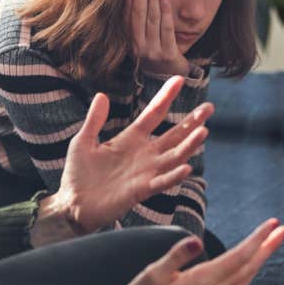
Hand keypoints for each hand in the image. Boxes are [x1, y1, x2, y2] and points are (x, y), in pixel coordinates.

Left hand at [51, 76, 211, 235]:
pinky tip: (187, 167)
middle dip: (192, 121)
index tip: (179, 79)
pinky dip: (174, 175)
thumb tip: (102, 95)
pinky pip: (162, 181)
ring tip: (204, 131)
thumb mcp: (83, 141)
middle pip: (174, 134)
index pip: (154, 114)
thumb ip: (94, 120)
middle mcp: (144, 154)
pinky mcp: (141, 190)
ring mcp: (145, 172)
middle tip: (210, 107)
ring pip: (174, 156)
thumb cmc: (78, 174)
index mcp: (131, 139)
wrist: (73, 205)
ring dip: (189, 145)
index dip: (166, 96)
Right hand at [119, 218, 283, 284]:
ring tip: (273, 241)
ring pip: (246, 276)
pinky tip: (249, 262)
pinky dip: (249, 267)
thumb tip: (195, 240)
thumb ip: (175, 256)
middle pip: (249, 266)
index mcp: (202, 282)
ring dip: (262, 257)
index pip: (238, 257)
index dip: (257, 240)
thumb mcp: (153, 274)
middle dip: (268, 247)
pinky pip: (237, 283)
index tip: (272, 223)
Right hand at [128, 0, 190, 76]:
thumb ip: (138, 22)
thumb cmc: (156, 53)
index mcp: (129, 43)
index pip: (127, 16)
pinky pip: (167, 30)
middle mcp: (138, 48)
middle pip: (138, 15)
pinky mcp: (168, 55)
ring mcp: (153, 52)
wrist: (170, 78)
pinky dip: (166, 13)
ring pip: (152, 20)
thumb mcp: (142, 39)